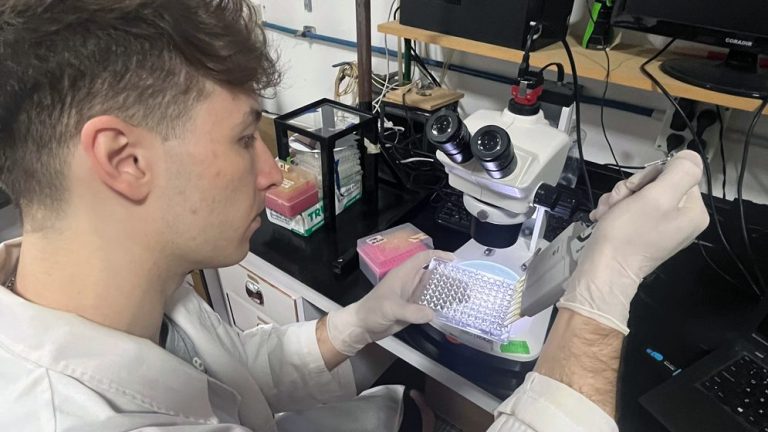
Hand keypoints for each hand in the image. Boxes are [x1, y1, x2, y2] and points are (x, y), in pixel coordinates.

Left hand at [326, 250, 452, 355]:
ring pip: (433, 290)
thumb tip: (432, 313)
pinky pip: (430, 304)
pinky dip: (440, 305)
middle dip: (448, 277)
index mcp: (404, 274)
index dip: (438, 256)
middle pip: (432, 274)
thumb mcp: (391, 308)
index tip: (454, 261)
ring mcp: (412, 296)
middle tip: (465, 283)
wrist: (363, 327)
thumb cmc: (373, 310)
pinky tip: (451, 309)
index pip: (423, 258)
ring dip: (447, 292)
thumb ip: (412, 311)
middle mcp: (410, 282)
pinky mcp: (413, 309)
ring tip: (464, 297)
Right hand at [558, 150, 708, 333]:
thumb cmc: (629, 234)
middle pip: (655, 184)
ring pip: (638, 195)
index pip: (674, 174)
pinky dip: (614, 211)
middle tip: (617, 205)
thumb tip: (689, 156)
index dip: (649, 177)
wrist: (602, 271)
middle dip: (630, 190)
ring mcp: (660, 228)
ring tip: (608, 214)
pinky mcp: (641, 234)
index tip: (634, 192)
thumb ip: (680, 172)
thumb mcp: (657, 197)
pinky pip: (629, 209)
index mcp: (693, 212)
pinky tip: (604, 219)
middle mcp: (681, 219)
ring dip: (618, 200)